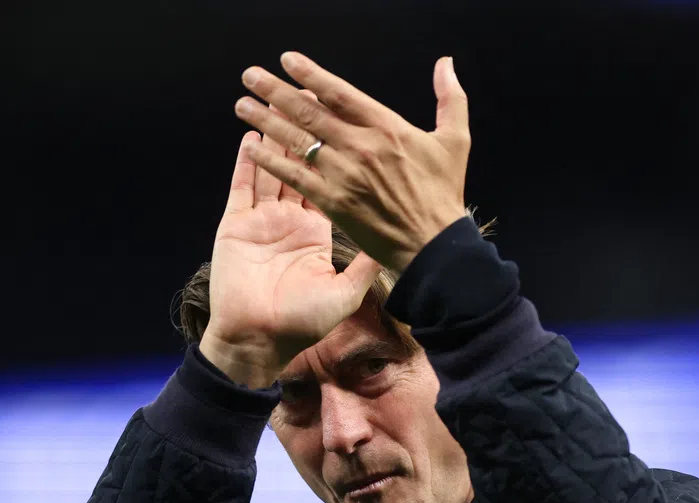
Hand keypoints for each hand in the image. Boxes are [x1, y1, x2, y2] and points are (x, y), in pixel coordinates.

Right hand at [200, 124, 383, 387]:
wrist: (260, 341)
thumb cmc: (304, 323)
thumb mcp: (346, 292)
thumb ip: (367, 263)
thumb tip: (396, 241)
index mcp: (319, 231)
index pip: (331, 178)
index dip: (336, 149)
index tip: (345, 121)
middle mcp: (292, 220)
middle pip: (300, 164)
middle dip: (303, 130)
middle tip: (309, 94)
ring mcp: (263, 220)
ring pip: (271, 168)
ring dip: (273, 136)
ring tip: (278, 103)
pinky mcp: (236, 225)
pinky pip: (243, 186)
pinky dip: (248, 161)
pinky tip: (252, 137)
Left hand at [233, 52, 470, 274]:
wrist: (434, 246)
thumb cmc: (444, 195)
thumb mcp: (455, 141)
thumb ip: (450, 99)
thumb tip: (446, 64)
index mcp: (387, 128)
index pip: (340, 94)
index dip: (311, 75)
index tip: (287, 60)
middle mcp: (361, 147)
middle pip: (309, 112)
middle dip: (276, 91)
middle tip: (250, 76)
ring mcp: (345, 175)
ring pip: (298, 141)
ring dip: (267, 121)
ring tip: (243, 105)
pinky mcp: (334, 203)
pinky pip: (296, 177)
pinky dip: (273, 162)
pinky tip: (253, 149)